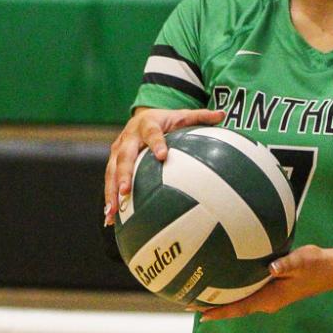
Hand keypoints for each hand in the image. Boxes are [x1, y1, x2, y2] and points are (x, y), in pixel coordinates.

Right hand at [104, 104, 224, 221]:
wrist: (142, 117)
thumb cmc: (166, 120)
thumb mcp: (182, 115)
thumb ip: (201, 116)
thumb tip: (223, 114)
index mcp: (148, 124)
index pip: (152, 133)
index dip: (156, 143)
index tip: (162, 156)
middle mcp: (129, 137)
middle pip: (125, 155)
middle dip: (124, 173)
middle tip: (126, 190)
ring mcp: (118, 149)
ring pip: (112, 170)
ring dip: (111, 191)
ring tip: (112, 211)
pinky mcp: (113, 161)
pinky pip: (109, 180)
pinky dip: (109, 198)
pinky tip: (110, 218)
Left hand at [198, 244, 332, 319]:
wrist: (332, 270)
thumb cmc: (317, 265)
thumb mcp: (303, 261)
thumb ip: (287, 264)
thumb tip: (272, 267)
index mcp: (271, 299)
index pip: (240, 308)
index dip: (220, 312)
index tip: (199, 314)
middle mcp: (267, 301)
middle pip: (235, 307)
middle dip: (213, 306)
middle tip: (188, 302)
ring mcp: (269, 296)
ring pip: (240, 300)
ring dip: (220, 299)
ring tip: (198, 293)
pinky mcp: (271, 288)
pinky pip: (247, 291)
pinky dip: (232, 288)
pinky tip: (222, 279)